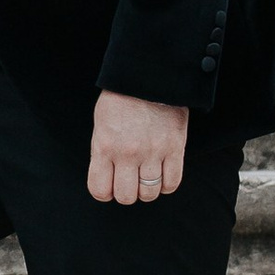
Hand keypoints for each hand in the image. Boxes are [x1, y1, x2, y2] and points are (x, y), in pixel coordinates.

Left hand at [88, 91, 188, 206]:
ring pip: (149, 193)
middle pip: (126, 196)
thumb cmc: (121, 100)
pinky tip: (161, 175)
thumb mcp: (101, 125)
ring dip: (147, 190)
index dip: (104, 192)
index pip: (100, 189)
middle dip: (126, 193)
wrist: (148, 77)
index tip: (109, 186)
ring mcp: (153, 152)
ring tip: (145, 177)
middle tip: (129, 181)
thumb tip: (108, 178)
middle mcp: (128, 153)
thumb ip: (103, 153)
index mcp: (105, 147)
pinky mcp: (175, 148)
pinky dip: (166, 185)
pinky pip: (172, 183)